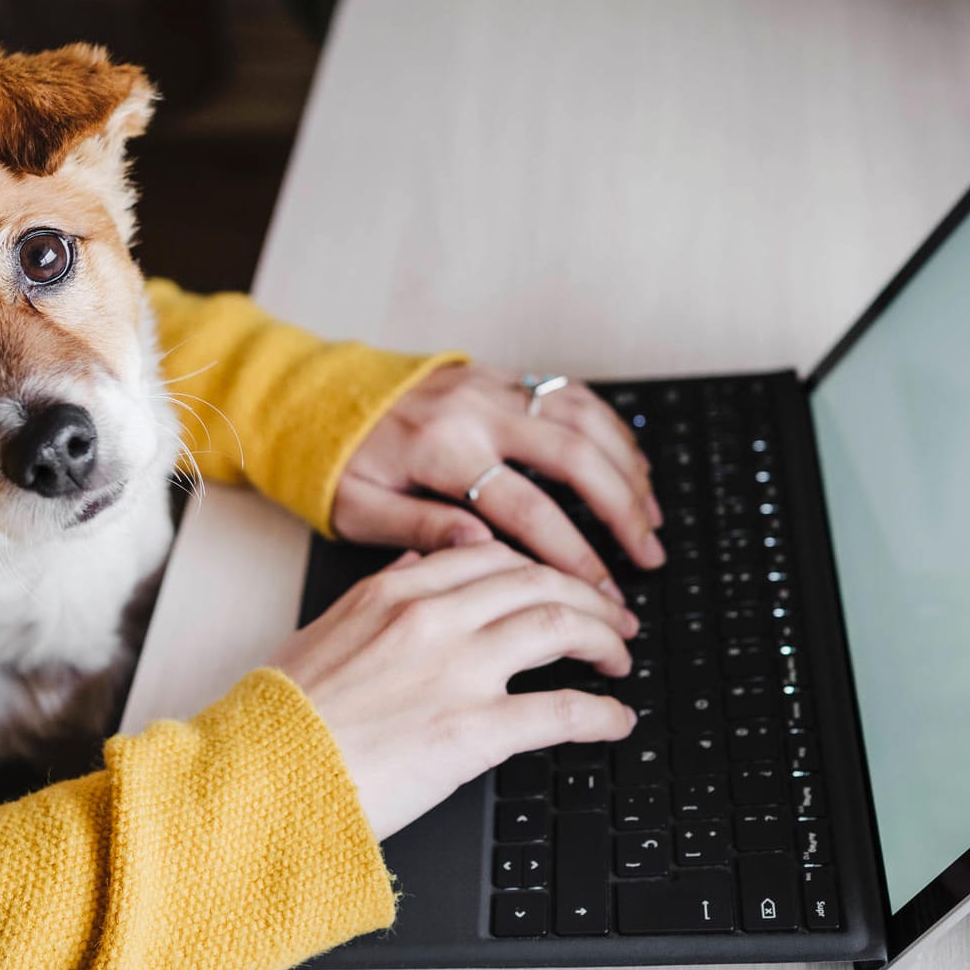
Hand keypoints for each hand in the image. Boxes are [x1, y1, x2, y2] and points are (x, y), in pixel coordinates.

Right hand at [272, 542, 638, 839]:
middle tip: (610, 618)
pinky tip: (615, 720)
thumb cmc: (284, 718)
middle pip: (538, 581)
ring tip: (618, 658)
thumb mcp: (326, 632)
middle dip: (586, 595)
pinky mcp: (474, 731)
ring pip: (560, 626)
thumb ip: (382, 592)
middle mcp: (432, 619)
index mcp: (394, 591)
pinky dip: (601, 713)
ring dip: (603, 640)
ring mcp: (457, 671)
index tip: (557, 584)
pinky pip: (562, 710)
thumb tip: (424, 560)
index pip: (490, 555)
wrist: (262, 775)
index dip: (538, 567)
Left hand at [333, 364, 664, 599]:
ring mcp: (492, 386)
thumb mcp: (358, 510)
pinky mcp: (499, 375)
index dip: (575, 555)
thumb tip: (483, 550)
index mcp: (442, 452)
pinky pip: (571, 394)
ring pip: (583, 420)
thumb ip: (420, 530)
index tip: (602, 594)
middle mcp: (475, 412)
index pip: (527, 510)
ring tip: (651, 518)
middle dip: (621, 511)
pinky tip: (629, 465)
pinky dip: (610, 429)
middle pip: (573, 458)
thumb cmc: (337, 465)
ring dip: (627, 469)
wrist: (317, 396)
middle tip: (649, 557)